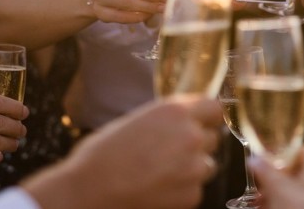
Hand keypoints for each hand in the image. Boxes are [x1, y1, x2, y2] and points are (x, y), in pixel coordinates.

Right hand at [24, 98, 221, 208]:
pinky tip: (159, 189)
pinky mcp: (191, 195)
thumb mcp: (136, 120)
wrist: (88, 192)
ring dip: (193, 167)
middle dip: (198, 143)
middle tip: (174, 151)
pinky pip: (196, 188)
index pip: (215, 108)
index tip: (203, 122)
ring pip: (207, 164)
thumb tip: (184, 121)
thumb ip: (167, 119)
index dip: (208, 116)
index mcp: (175, 111)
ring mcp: (193, 168)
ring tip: (163, 172)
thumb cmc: (102, 154)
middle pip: (213, 137)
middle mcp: (190, 136)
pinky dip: (183, 190)